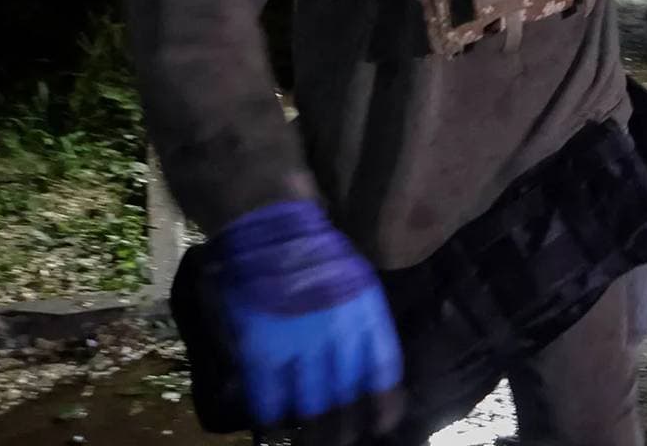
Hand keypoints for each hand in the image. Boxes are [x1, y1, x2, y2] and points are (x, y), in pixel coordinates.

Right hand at [215, 200, 402, 426]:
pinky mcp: (262, 345)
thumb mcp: (355, 279)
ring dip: (311, 428)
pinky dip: (271, 413)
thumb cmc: (316, 248)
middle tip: (340, 443)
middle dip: (343, 428)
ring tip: (309, 442)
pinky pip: (269, 395)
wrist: (270, 222)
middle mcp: (338, 332)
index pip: (382, 370)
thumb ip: (360, 320)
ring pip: (310, 404)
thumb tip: (363, 365)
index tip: (382, 424)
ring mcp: (299, 341)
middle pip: (346, 396)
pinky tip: (274, 422)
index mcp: (365, 312)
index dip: (384, 403)